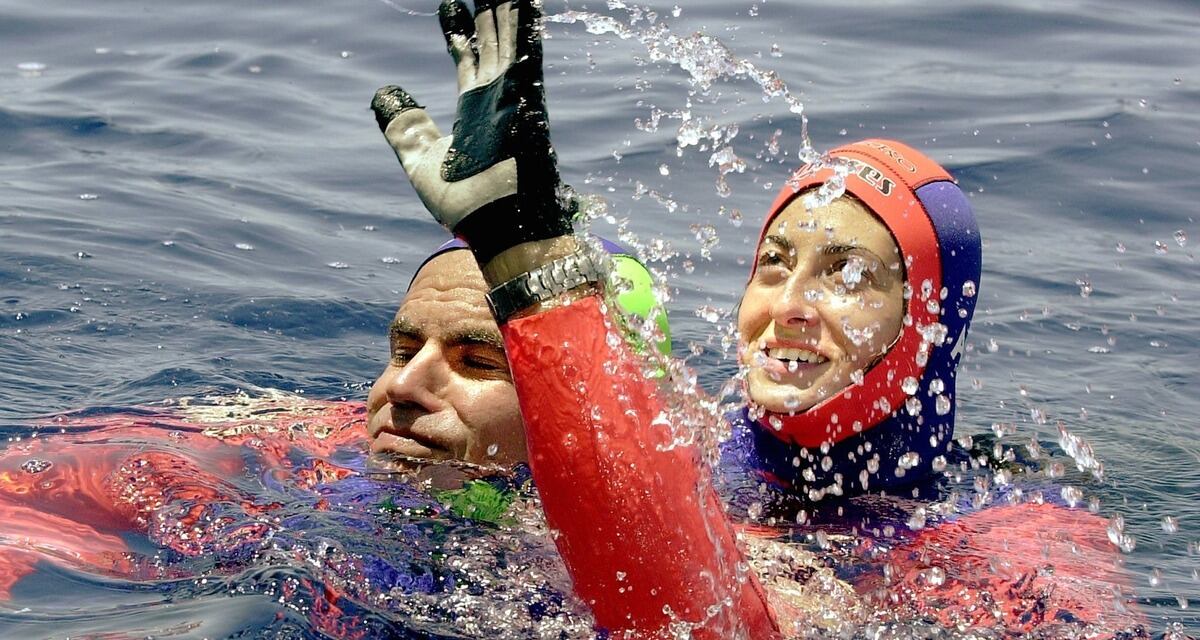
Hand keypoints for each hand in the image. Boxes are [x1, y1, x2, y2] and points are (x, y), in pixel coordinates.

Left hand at [372, 0, 575, 263]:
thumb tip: (383, 96)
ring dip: (507, 8)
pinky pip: (528, 55)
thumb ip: (405, 131)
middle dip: (488, 9)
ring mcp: (514, 97)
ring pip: (510, 38)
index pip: (466, 58)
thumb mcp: (420, 162)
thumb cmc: (464, 206)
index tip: (449, 4)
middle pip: (492, 39)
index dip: (458, 30)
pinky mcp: (527, 102)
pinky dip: (527, 26)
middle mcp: (497, 98)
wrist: (496, 229)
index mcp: (474, 110)